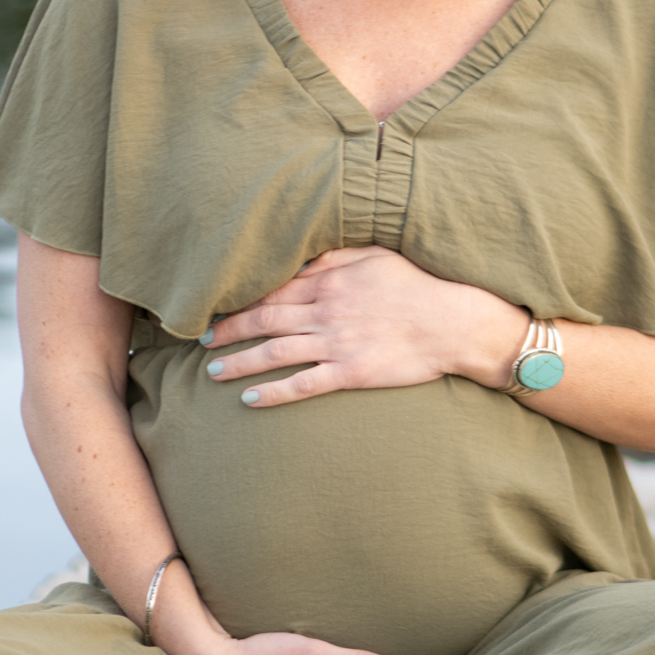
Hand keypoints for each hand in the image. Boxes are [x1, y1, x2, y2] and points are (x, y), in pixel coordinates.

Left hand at [202, 247, 524, 406]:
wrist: (454, 323)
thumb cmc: (418, 285)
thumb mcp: (376, 255)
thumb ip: (334, 256)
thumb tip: (300, 258)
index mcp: (330, 281)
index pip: (274, 289)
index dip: (242, 299)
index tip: (218, 307)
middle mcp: (327, 311)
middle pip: (264, 319)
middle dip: (229, 330)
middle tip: (201, 340)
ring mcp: (337, 343)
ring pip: (275, 352)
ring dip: (239, 361)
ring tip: (212, 370)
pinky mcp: (351, 373)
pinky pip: (303, 384)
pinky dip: (272, 393)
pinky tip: (249, 399)